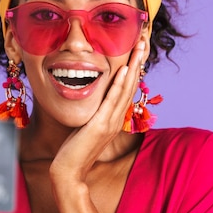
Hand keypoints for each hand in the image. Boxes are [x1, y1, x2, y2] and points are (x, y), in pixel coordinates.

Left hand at [49, 41, 145, 186]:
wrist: (69, 171)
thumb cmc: (74, 151)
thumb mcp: (86, 127)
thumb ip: (93, 114)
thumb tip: (92, 101)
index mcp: (113, 119)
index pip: (126, 90)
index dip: (133, 70)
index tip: (137, 51)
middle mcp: (115, 119)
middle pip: (131, 86)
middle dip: (138, 62)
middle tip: (143, 41)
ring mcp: (110, 123)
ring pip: (125, 90)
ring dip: (133, 67)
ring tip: (139, 48)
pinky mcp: (100, 126)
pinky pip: (112, 101)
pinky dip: (118, 85)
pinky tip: (124, 70)